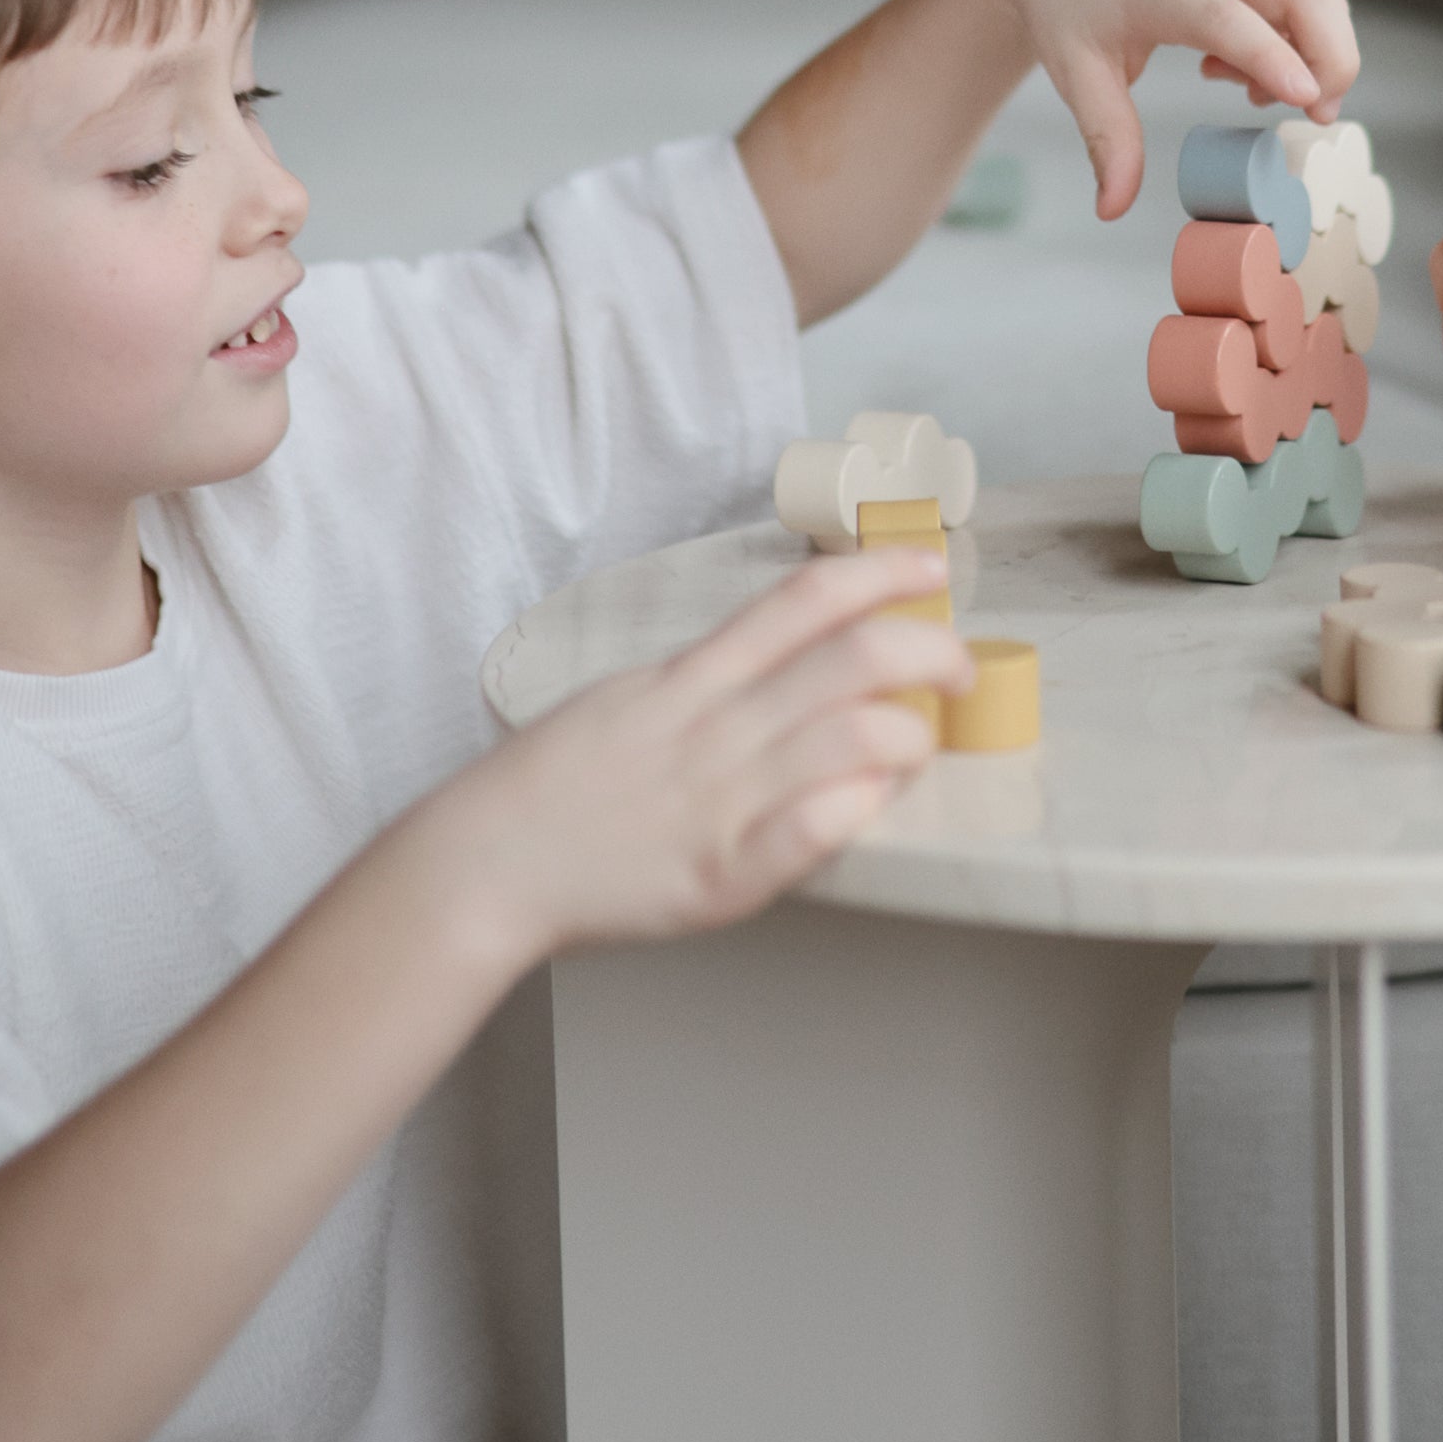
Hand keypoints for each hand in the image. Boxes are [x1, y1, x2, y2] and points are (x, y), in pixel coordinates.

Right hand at [439, 548, 975, 960]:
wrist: (484, 865)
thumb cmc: (557, 786)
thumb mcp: (630, 698)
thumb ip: (708, 678)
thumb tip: (780, 656)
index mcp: (694, 679)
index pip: (805, 599)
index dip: (882, 572)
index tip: (929, 565)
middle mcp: (716, 730)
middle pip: (854, 659)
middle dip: (932, 651)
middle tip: (957, 669)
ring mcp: (721, 803)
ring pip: (851, 738)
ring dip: (909, 734)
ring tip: (917, 745)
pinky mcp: (721, 876)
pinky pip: (810, 833)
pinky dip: (856, 809)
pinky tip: (870, 804)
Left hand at [970, 0, 1360, 218]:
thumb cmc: (1069, 6)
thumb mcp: (1076, 74)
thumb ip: (1107, 140)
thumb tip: (1112, 208)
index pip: (1226, 18)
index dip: (1270, 55)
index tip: (1305, 97)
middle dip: (1334, 54)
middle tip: (1317, 114)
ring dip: (1317, 52)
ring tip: (1250, 95)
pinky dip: (1297, 44)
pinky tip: (1240, 72)